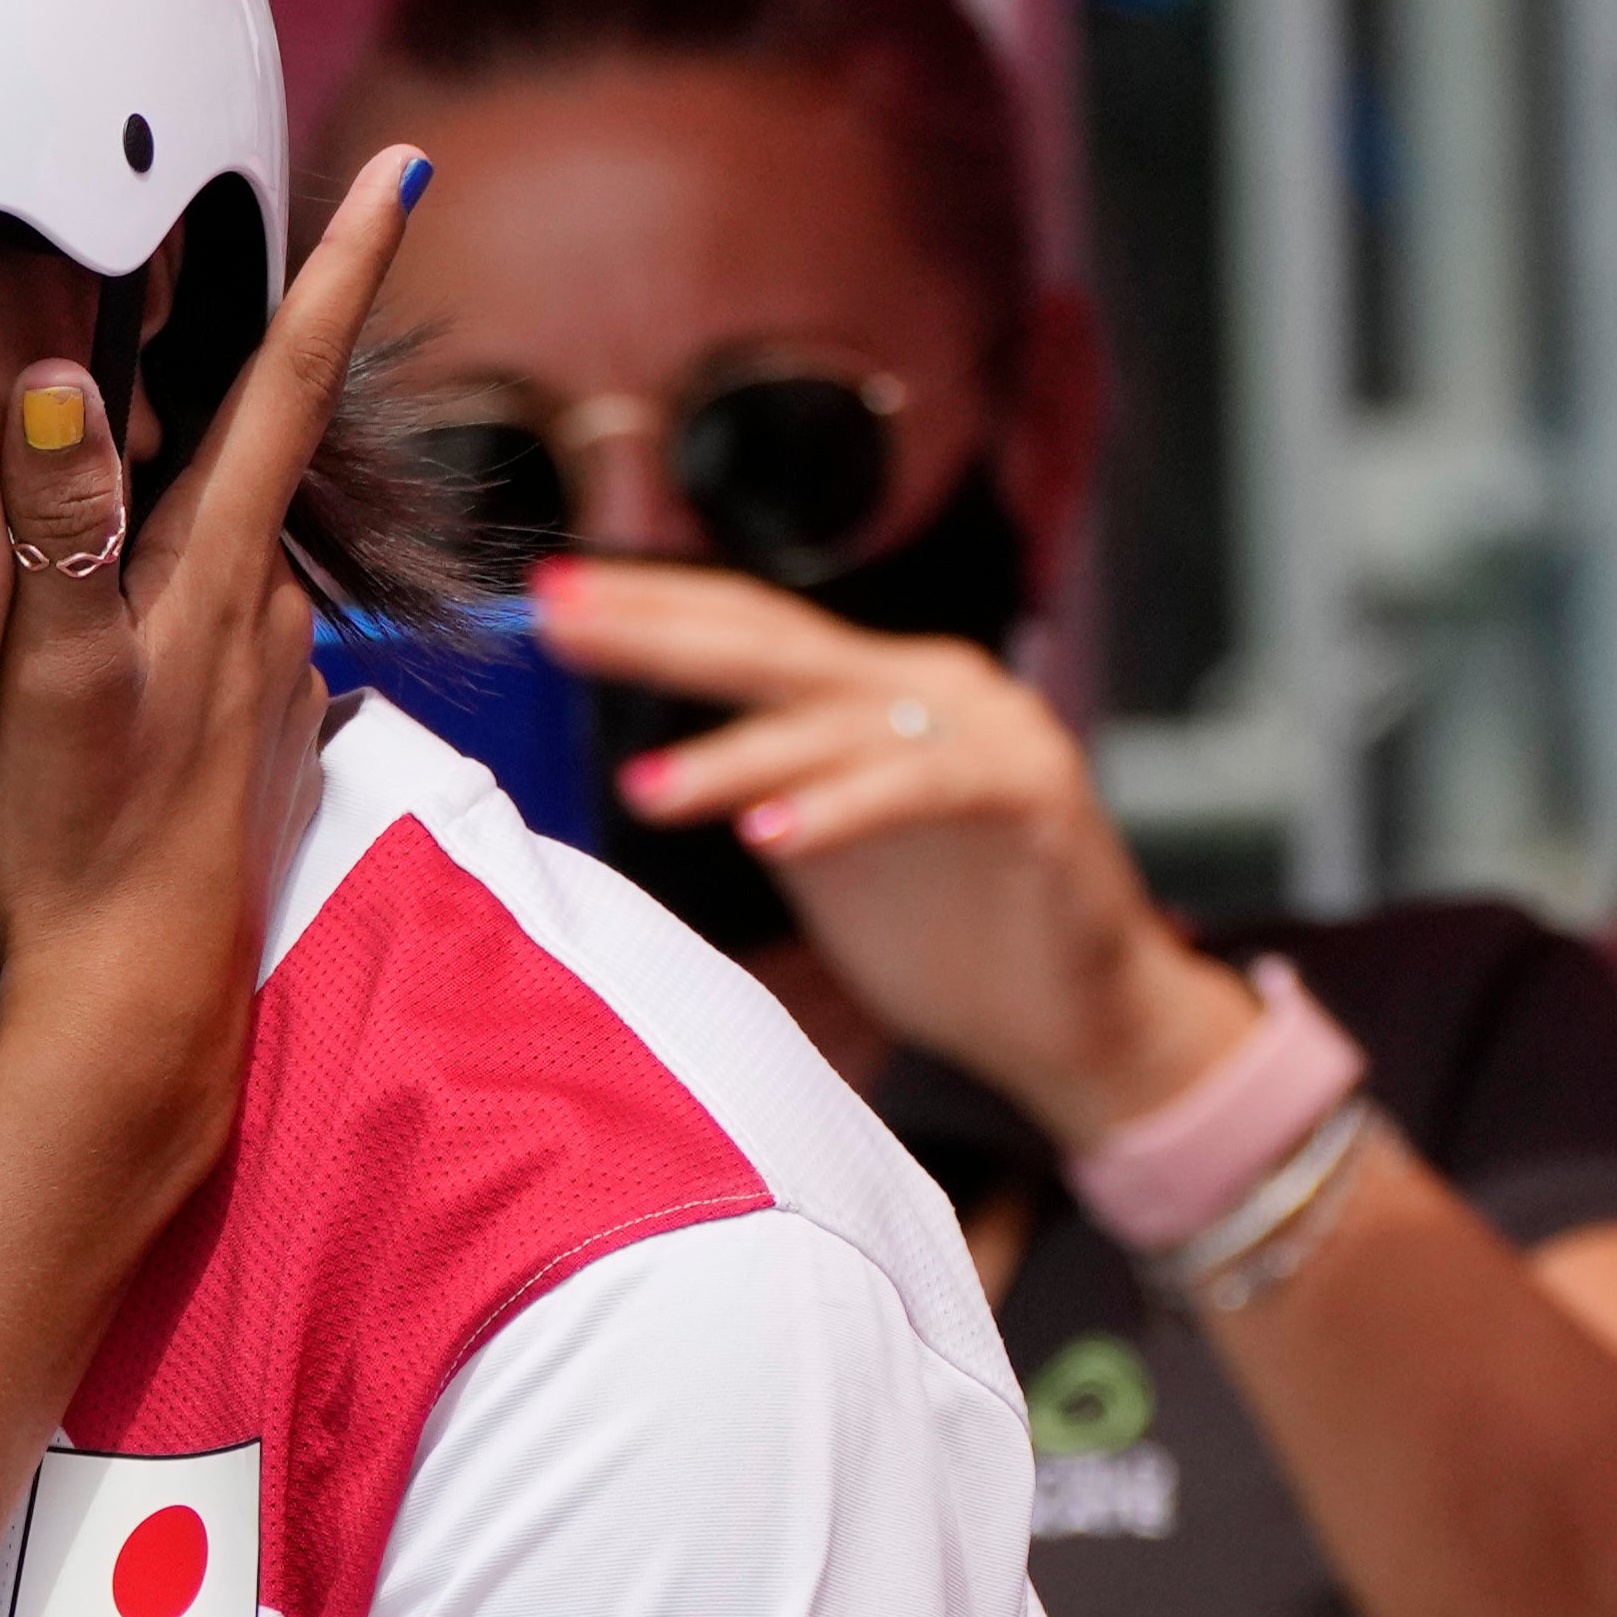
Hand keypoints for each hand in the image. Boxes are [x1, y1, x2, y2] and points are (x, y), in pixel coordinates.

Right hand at [0, 148, 433, 1067]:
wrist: (133, 1004)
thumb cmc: (83, 849)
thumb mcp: (51, 677)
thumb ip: (55, 525)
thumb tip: (55, 383)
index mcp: (221, 568)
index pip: (289, 382)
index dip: (340, 268)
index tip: (402, 174)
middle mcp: (267, 608)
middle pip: (245, 450)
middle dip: (206, 384)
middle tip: (152, 331)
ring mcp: (267, 677)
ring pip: (225, 541)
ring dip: (178, 510)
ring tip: (97, 519)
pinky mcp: (251, 739)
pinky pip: (216, 627)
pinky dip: (172, 604)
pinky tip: (115, 648)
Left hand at [534, 554, 1251, 1147]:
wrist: (1071, 1016)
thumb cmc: (942, 934)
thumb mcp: (814, 848)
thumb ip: (748, 790)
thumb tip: (628, 769)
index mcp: (869, 689)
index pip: (743, 628)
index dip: (646, 609)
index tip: (545, 600)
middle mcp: (926, 688)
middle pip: (774, 644)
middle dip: (659, 631)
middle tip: (561, 623)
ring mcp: (986, 732)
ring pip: (838, 723)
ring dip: (736, 757)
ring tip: (646, 789)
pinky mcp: (1034, 795)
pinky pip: (927, 788)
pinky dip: (846, 809)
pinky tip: (774, 836)